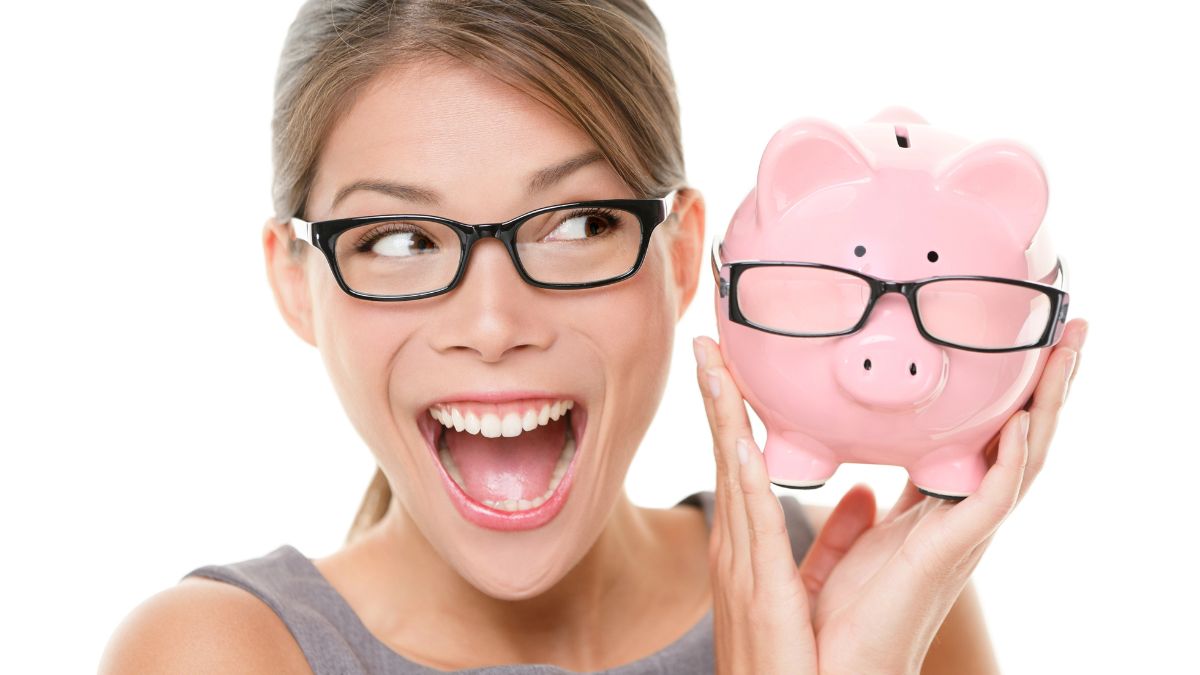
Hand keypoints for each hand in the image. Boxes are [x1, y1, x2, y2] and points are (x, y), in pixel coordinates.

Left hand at [694, 318, 1086, 674]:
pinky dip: (1014, 458)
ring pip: (1022, 458)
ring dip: (1049, 405)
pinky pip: (993, 497)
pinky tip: (1027, 419)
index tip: (1018, 351)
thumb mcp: (850, 550)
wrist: (831, 672)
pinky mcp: (951, 553)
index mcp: (935, 517)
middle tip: (1066, 331)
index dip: (1006, 401)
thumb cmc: (840, 621)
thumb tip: (863, 488)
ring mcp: (963, 536)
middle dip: (1044, 388)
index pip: (982, 445)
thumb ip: (859, 517)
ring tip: (1067, 351)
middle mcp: (960, 521)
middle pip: (1016, 440)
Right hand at [694, 336, 818, 674]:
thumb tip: (866, 491)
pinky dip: (742, 479)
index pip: (742, 460)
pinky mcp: (759, 590)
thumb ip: (841, 536)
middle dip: (716, 394)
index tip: (727, 360)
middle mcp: (738, 548)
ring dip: (721, 416)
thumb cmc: (802, 660)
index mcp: (752, 545)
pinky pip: (753, 525)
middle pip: (726, 455)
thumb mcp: (819, 586)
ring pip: (731, 475)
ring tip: (712, 364)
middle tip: (706, 340)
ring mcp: (740, 567)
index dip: (733, 407)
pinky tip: (739, 441)